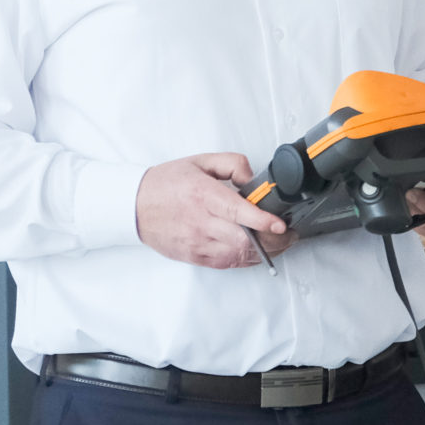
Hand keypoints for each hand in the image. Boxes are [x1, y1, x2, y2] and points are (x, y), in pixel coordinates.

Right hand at [136, 154, 294, 268]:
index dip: (262, 220)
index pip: (237, 212)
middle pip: (244, 239)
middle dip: (273, 240)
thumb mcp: (200, 161)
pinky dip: (247, 259)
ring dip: (265, 252)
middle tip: (289, 233)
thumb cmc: (166, 184)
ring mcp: (198, 243)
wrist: (134, 206)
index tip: (280, 223)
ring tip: (281, 242)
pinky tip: (259, 251)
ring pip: (238, 255)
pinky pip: (227, 263)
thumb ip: (232, 163)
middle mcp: (201, 222)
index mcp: (203, 196)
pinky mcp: (195, 256)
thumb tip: (252, 178)